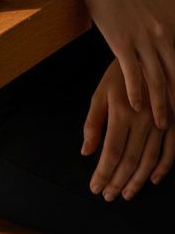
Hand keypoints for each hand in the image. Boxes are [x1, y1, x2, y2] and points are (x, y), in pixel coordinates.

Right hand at [75, 0, 174, 128]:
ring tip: (162, 124)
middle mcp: (161, 34)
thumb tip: (164, 53)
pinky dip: (136, 93)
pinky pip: (132, 73)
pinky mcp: (121, 41)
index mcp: (170, 27)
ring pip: (158, 80)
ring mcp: (142, 38)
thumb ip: (159, 33)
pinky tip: (135, 106)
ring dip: (161, 106)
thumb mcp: (149, 11)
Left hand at [83, 58, 174, 200]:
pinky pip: (171, 151)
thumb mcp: (100, 93)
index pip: (110, 151)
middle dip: (117, 181)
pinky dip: (163, 168)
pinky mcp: (174, 122)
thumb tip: (85, 152)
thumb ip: (93, 123)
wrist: (146, 55)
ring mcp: (161, 122)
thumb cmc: (119, 74)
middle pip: (130, 160)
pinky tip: (153, 180)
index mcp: (121, 111)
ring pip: (150, 160)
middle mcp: (143, 120)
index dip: (103, 173)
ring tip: (126, 194)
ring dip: (137, 181)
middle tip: (108, 195)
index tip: (95, 188)